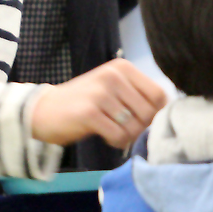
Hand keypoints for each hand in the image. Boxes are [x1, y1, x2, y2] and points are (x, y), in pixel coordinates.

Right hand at [30, 59, 166, 148]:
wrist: (43, 110)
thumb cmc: (83, 102)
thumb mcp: (111, 89)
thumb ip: (137, 95)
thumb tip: (169, 115)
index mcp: (122, 68)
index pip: (160, 94)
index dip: (158, 113)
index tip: (144, 122)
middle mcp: (113, 76)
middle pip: (150, 112)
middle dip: (142, 128)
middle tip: (127, 131)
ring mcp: (100, 93)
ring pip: (135, 126)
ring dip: (128, 136)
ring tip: (114, 132)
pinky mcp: (89, 112)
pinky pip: (119, 136)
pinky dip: (117, 143)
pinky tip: (106, 137)